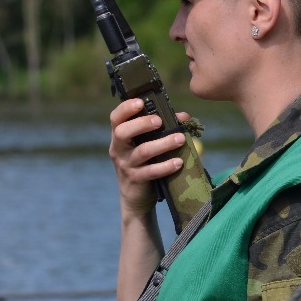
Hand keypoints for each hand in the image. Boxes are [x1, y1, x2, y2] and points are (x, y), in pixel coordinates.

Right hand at [109, 99, 188, 219]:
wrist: (136, 197)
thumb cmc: (144, 164)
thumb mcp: (147, 145)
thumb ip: (160, 129)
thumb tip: (183, 117)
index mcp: (120, 137)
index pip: (116, 118)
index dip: (126, 108)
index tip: (141, 102)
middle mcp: (119, 149)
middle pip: (123, 132)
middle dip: (142, 124)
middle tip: (160, 121)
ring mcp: (126, 165)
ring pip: (142, 152)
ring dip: (162, 144)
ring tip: (180, 139)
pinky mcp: (136, 180)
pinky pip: (151, 172)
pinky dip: (166, 166)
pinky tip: (178, 162)